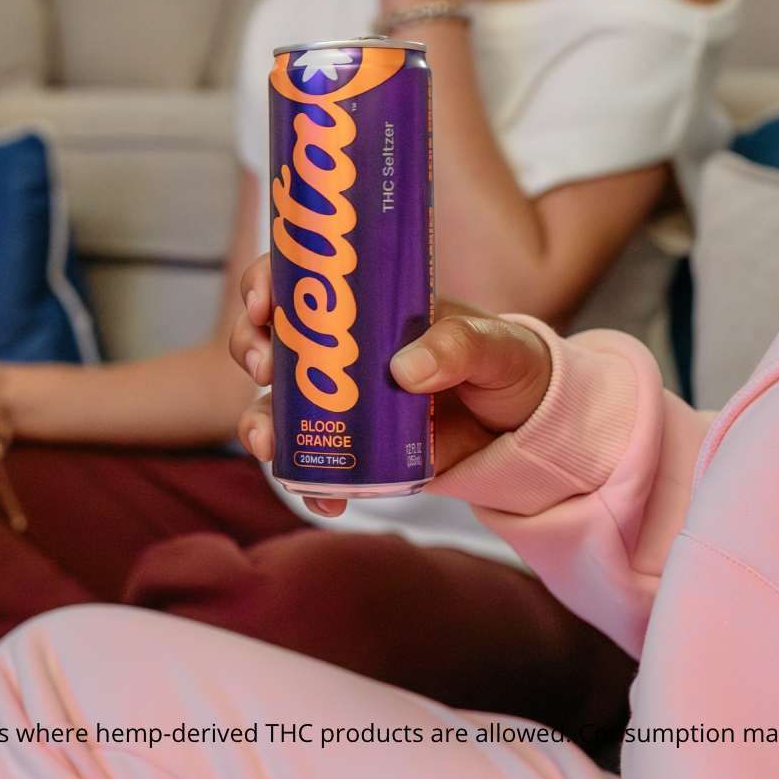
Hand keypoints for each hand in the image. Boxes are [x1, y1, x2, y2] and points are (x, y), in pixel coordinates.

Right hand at [230, 253, 551, 516]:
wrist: (529, 430)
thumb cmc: (510, 367)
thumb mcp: (496, 346)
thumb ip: (460, 346)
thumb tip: (406, 369)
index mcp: (369, 306)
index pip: (302, 279)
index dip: (267, 283)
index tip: (262, 303)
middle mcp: (343, 348)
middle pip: (269, 337)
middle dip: (249, 348)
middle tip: (264, 367)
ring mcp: (342, 399)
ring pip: (275, 404)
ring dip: (259, 423)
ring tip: (268, 445)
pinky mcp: (354, 447)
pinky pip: (311, 462)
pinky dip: (307, 483)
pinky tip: (323, 499)